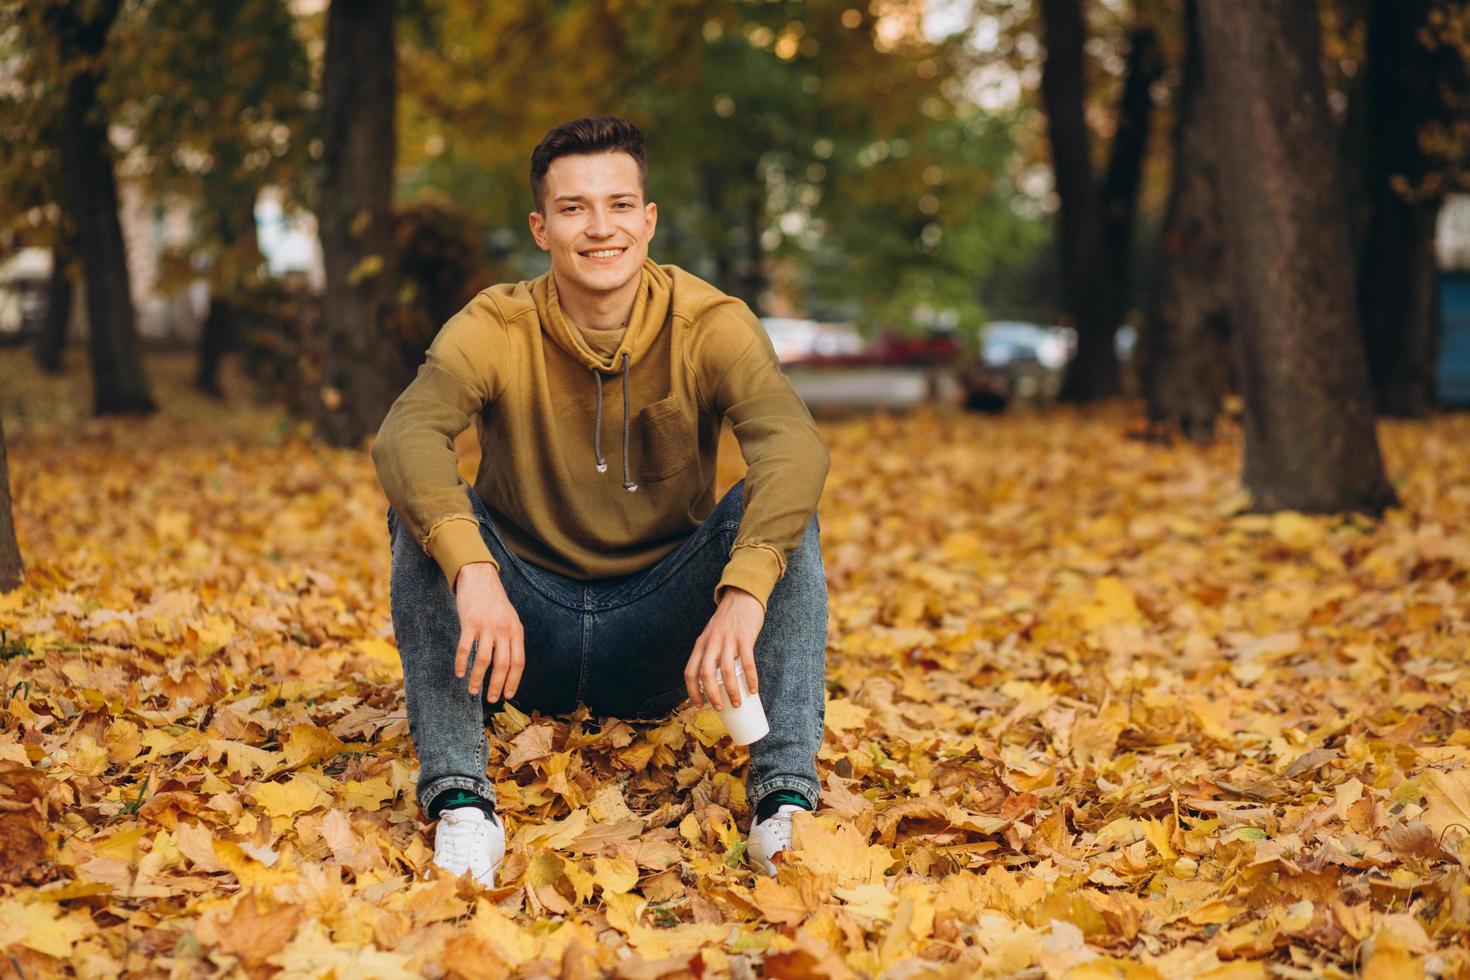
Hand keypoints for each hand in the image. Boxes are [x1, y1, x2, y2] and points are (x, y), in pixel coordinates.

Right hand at [454, 562, 524, 703]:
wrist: (479, 577)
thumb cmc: (494, 602)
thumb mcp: (510, 619)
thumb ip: (511, 639)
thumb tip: (510, 666)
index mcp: (516, 630)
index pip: (518, 662)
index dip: (513, 681)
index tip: (507, 694)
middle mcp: (504, 629)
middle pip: (503, 664)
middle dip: (497, 685)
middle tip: (491, 699)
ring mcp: (486, 625)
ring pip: (483, 660)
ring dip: (477, 679)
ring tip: (472, 690)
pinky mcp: (469, 622)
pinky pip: (465, 648)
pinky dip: (462, 663)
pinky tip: (459, 673)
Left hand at [685, 588, 763, 709]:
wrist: (741, 597)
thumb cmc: (727, 621)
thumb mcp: (711, 635)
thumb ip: (709, 653)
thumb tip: (713, 681)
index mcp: (701, 644)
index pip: (690, 671)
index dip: (692, 691)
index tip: (698, 704)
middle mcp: (711, 642)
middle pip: (706, 674)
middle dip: (711, 695)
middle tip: (719, 707)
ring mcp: (728, 640)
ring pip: (726, 671)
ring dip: (731, 691)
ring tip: (737, 703)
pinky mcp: (745, 638)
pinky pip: (747, 662)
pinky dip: (750, 678)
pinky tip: (753, 689)